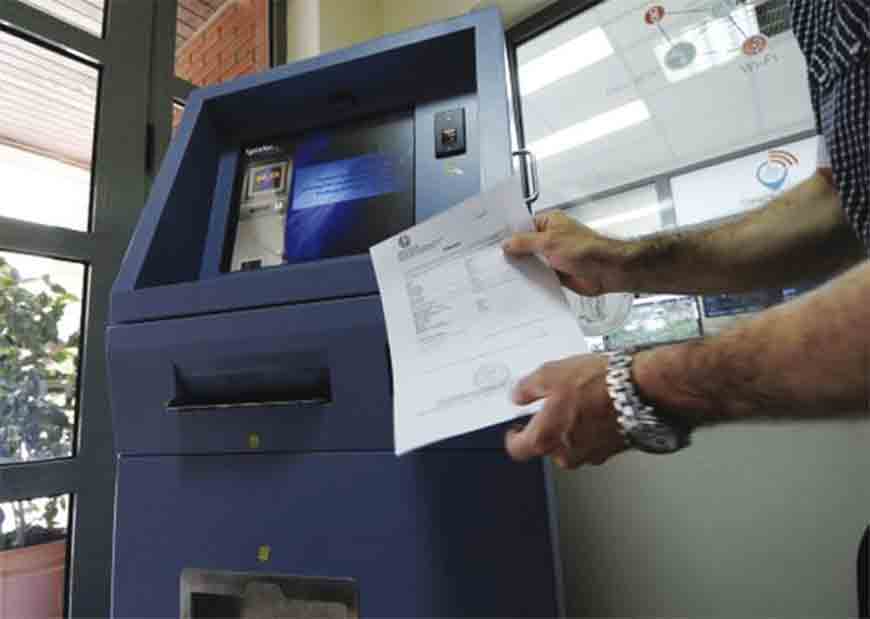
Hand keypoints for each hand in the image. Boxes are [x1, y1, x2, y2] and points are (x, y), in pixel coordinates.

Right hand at [502, 211, 629, 295]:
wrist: (606, 271)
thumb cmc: (586, 249)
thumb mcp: (549, 242)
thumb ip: (525, 243)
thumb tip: (507, 243)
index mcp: (549, 223)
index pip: (522, 226)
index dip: (508, 234)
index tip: (492, 242)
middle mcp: (550, 238)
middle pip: (524, 245)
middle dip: (512, 253)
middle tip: (492, 260)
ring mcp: (552, 256)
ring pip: (530, 262)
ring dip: (521, 268)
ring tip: (499, 274)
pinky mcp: (556, 273)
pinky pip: (538, 276)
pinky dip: (530, 280)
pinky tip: (516, 285)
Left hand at [505, 354, 626, 468]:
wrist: (641, 390)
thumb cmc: (597, 385)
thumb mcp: (551, 374)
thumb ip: (528, 388)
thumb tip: (518, 395)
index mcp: (545, 439)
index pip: (518, 450)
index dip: (513, 438)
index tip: (514, 430)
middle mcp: (568, 454)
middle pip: (547, 447)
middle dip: (547, 429)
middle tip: (552, 407)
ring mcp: (592, 454)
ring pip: (572, 446)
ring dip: (572, 429)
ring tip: (580, 402)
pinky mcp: (613, 450)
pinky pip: (595, 441)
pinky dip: (593, 428)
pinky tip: (599, 407)